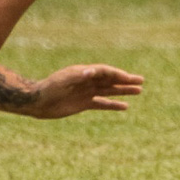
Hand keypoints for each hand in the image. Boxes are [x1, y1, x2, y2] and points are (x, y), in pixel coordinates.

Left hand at [20, 64, 144, 119]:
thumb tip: (91, 72)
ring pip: (109, 91)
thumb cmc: (49, 88)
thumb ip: (77, 75)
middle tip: (141, 81)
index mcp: (83, 72)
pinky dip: (113, 105)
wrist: (37, 102)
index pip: (105, 72)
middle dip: (125, 80)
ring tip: (138, 91)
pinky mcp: (84, 103)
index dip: (117, 74)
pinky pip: (102, 104)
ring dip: (123, 91)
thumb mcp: (62, 80)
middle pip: (110, 80)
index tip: (129, 78)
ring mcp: (86, 92)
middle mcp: (87, 81)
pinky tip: (124, 106)